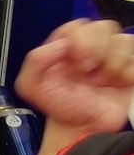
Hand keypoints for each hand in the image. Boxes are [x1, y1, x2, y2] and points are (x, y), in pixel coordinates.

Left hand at [16, 19, 133, 135]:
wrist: (78, 129)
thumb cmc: (56, 104)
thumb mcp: (31, 85)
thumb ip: (36, 60)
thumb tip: (62, 44)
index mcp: (67, 46)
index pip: (78, 26)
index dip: (79, 38)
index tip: (75, 58)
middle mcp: (90, 49)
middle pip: (104, 26)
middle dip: (96, 47)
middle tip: (88, 69)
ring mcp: (111, 60)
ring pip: (124, 40)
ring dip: (113, 60)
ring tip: (102, 79)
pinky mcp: (129, 72)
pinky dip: (128, 72)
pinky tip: (117, 84)